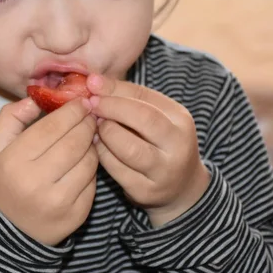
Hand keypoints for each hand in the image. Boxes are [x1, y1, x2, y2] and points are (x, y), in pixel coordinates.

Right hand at [0, 97, 98, 245]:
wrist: (7, 233)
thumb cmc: (5, 182)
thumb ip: (12, 117)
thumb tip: (37, 97)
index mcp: (14, 162)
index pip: (52, 127)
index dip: (72, 110)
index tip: (81, 102)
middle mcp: (36, 183)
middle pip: (75, 142)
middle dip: (87, 124)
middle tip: (90, 115)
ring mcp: (58, 202)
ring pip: (89, 161)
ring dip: (92, 145)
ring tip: (87, 137)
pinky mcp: (76, 215)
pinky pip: (93, 182)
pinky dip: (92, 168)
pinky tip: (84, 161)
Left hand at [87, 74, 210, 227]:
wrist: (180, 187)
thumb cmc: (160, 142)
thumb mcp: (155, 116)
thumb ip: (129, 98)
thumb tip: (94, 81)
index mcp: (181, 120)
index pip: (146, 98)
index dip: (116, 90)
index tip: (93, 84)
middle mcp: (178, 146)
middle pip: (143, 120)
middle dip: (112, 108)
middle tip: (91, 104)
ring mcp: (162, 171)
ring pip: (129, 148)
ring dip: (105, 133)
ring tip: (95, 126)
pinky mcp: (145, 191)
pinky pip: (116, 169)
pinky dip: (101, 154)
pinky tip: (96, 145)